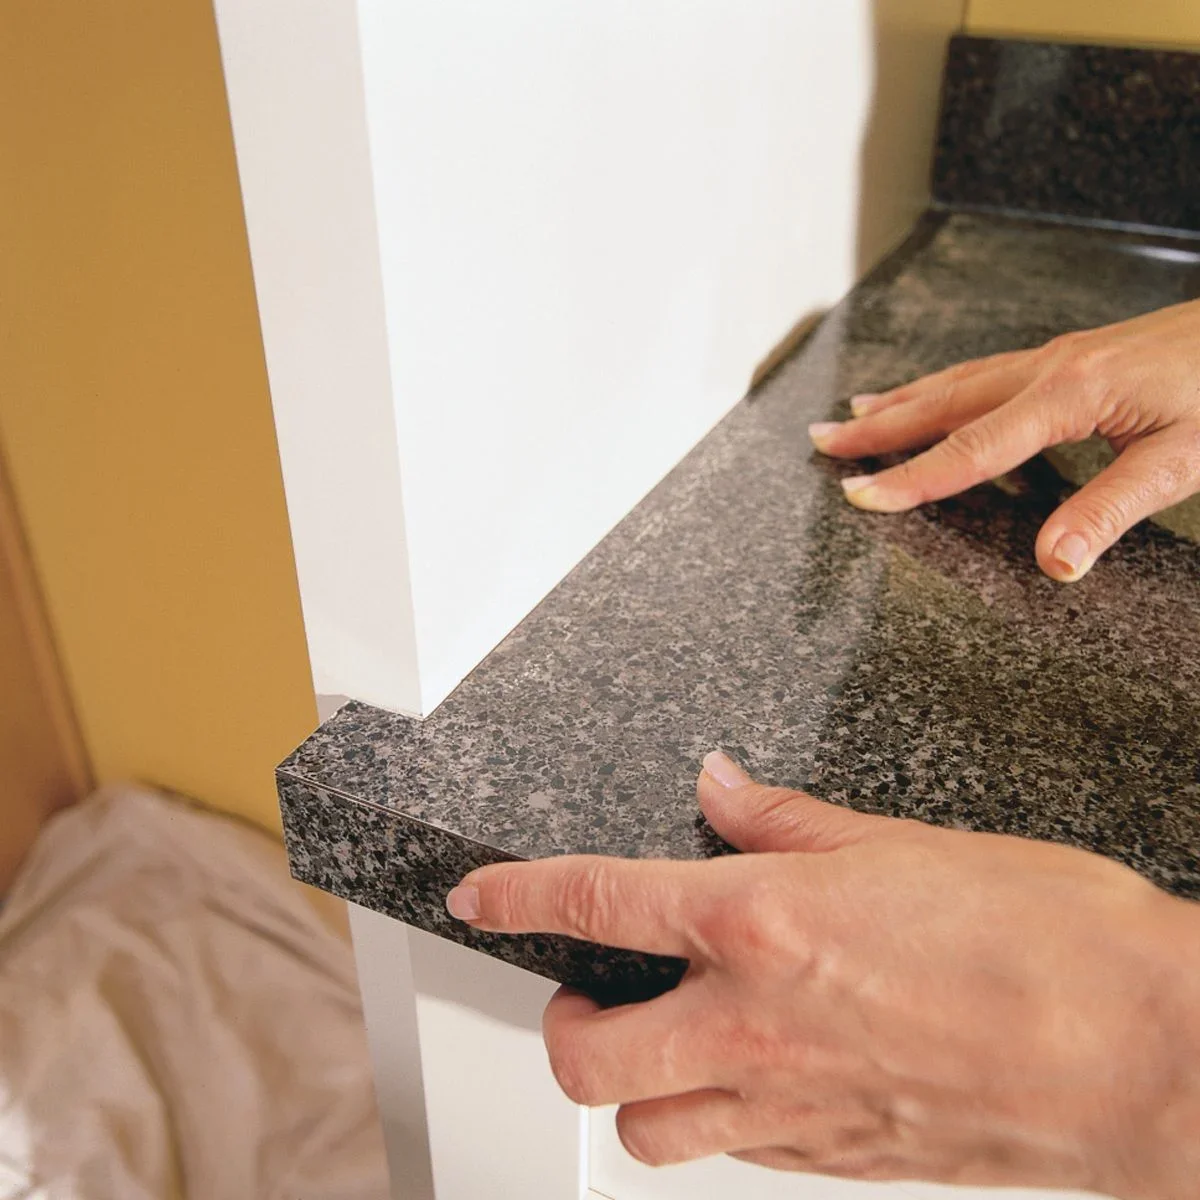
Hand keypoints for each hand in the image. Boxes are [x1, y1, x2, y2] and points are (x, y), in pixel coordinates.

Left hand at [447, 754, 1199, 1197]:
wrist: (1142, 1049)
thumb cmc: (1041, 933)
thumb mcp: (898, 839)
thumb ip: (784, 818)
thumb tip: (720, 785)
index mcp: (763, 921)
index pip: (596, 903)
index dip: (518, 893)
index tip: (479, 894)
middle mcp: (757, 1024)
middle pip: (588, 1059)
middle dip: (563, 1025)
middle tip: (590, 993)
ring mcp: (793, 1107)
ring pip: (648, 1134)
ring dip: (634, 1090)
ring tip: (664, 1045)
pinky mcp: (839, 1160)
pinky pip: (735, 1156)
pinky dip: (717, 1121)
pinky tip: (754, 1080)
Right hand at [807, 299, 1199, 581]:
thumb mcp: (1183, 460)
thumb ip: (1110, 510)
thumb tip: (1054, 564)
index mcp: (1070, 394)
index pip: (973, 448)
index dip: (913, 478)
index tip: (861, 496)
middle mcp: (1050, 368)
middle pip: (944, 402)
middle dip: (877, 427)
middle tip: (821, 441)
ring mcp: (1057, 357)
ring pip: (957, 380)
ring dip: (900, 401)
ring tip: (854, 413)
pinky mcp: (1070, 356)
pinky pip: (984, 372)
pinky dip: (941, 386)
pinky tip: (933, 394)